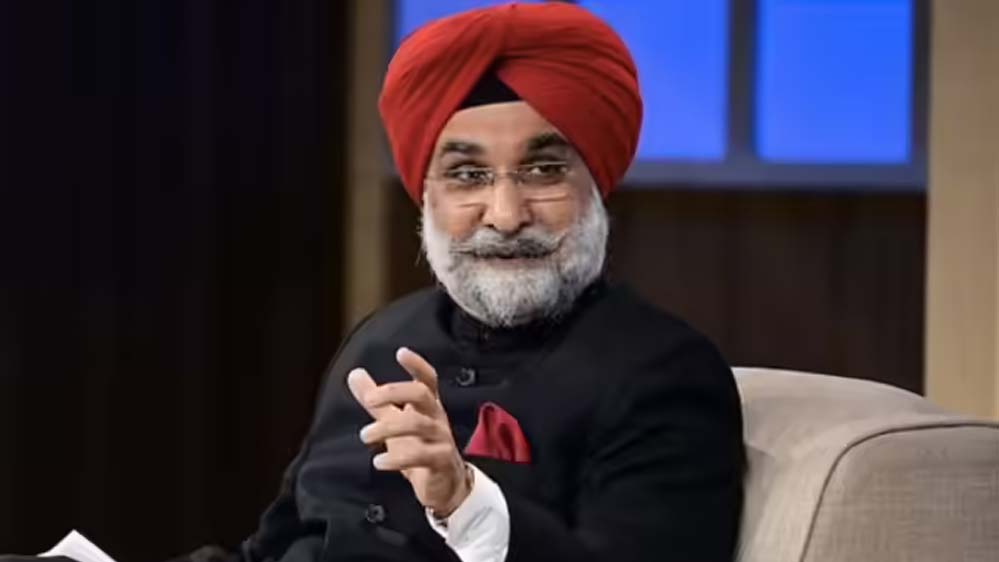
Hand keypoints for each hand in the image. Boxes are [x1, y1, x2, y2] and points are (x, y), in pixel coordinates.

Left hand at [347, 347, 471, 516]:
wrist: (445, 485)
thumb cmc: (420, 448)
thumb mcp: (397, 421)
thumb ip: (377, 401)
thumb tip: (354, 374)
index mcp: (428, 405)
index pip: (427, 379)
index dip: (417, 365)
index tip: (401, 352)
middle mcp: (437, 418)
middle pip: (422, 394)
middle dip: (395, 392)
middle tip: (369, 399)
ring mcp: (441, 439)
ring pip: (418, 424)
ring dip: (388, 427)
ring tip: (365, 435)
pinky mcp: (440, 462)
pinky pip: (421, 456)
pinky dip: (397, 459)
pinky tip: (379, 461)